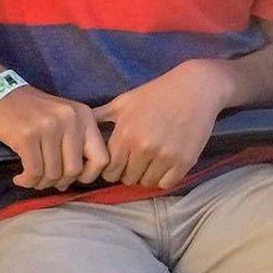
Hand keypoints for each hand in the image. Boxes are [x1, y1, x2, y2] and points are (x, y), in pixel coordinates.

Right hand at [0, 86, 108, 189]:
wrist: (0, 93)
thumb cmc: (33, 111)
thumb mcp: (63, 118)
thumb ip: (75, 145)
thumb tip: (73, 181)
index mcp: (84, 116)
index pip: (101, 158)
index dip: (89, 175)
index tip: (72, 177)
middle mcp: (70, 119)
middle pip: (74, 170)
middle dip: (60, 182)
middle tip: (46, 180)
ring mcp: (49, 127)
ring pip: (53, 173)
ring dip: (41, 182)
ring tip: (31, 178)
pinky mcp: (28, 136)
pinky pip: (34, 172)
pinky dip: (27, 181)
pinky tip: (20, 178)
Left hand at [95, 60, 232, 189]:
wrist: (195, 88)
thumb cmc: (156, 93)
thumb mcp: (124, 101)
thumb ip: (99, 117)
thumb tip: (77, 127)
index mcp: (125, 134)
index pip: (109, 170)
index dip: (112, 168)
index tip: (120, 161)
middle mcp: (143, 148)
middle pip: (127, 179)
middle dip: (129, 172)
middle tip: (137, 160)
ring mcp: (165, 156)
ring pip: (146, 183)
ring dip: (146, 175)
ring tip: (151, 161)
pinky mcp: (184, 161)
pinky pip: (166, 184)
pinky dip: (164, 177)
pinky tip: (165, 163)